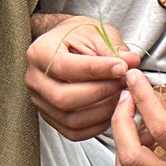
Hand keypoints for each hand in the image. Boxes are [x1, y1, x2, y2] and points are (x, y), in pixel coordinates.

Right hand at [25, 16, 140, 139]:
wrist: (66, 45)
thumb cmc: (78, 37)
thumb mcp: (96, 33)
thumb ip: (113, 48)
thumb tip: (131, 61)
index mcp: (40, 52)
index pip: (65, 67)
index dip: (97, 70)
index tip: (122, 68)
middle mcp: (35, 80)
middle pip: (64, 98)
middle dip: (101, 93)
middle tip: (123, 83)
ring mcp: (41, 102)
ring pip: (71, 119)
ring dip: (102, 110)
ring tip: (120, 95)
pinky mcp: (51, 117)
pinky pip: (74, 131)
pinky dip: (97, 124)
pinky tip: (111, 109)